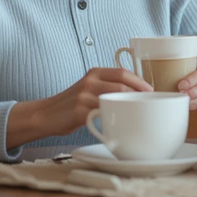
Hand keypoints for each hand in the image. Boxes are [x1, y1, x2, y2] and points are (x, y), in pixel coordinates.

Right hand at [7, 67, 151, 148]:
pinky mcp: (78, 111)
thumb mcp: (89, 89)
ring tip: (139, 114)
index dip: (139, 80)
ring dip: (129, 106)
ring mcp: (83, 95)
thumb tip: (135, 95)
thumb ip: (107, 88)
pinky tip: (121, 125)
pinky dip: (114, 119)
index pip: (122, 72)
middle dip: (139, 93)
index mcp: (94, 73)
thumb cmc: (71, 105)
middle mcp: (89, 81)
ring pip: (113, 97)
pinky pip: (101, 114)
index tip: (151, 90)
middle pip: (121, 83)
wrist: (45, 115)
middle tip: (149, 103)